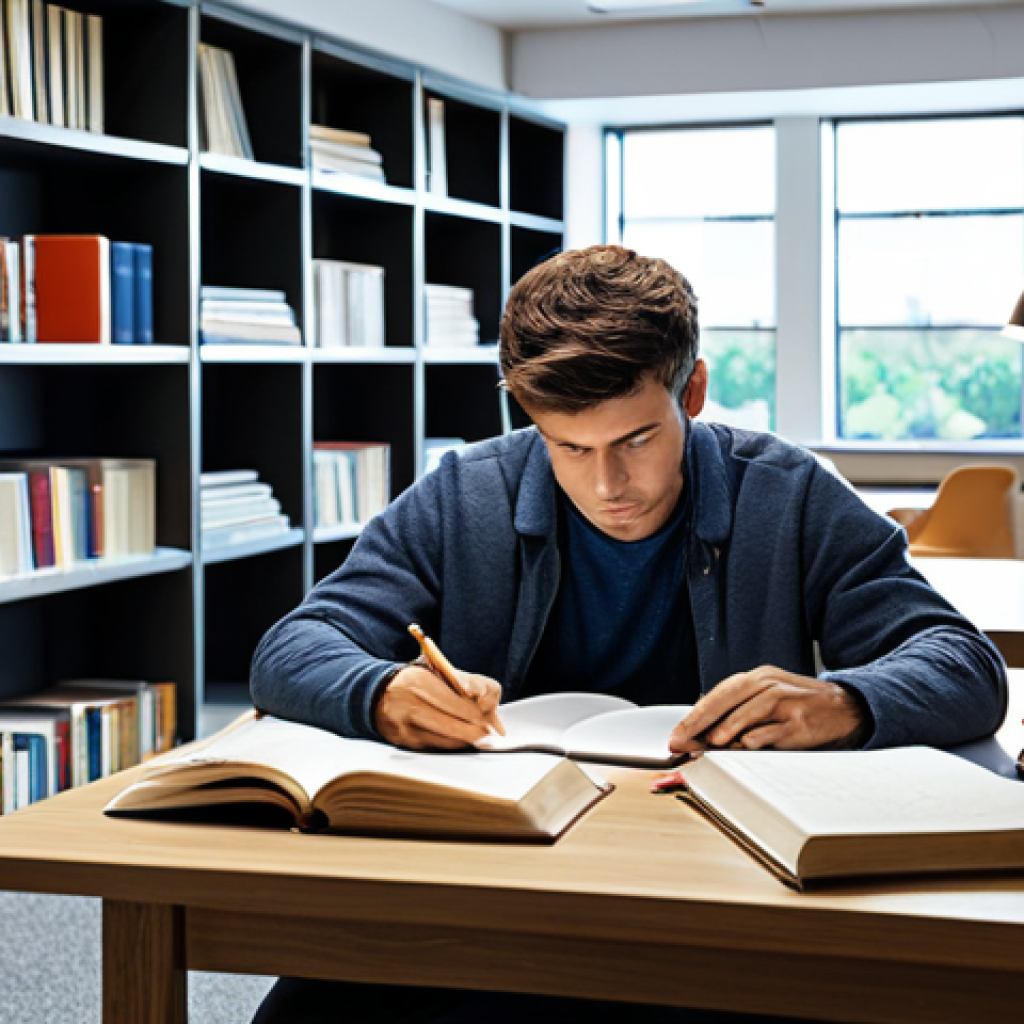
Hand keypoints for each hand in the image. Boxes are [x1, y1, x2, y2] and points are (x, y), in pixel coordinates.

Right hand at [374, 663, 502, 750]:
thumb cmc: (414, 681)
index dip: (477, 716)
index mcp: (421, 682)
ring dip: (464, 741)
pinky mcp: (403, 739)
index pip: (457, 704)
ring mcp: (406, 724)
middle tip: (489, 737)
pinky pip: (432, 746)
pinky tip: (458, 742)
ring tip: (478, 740)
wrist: (376, 694)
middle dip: (474, 733)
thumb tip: (486, 698)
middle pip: (452, 725)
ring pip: (443, 739)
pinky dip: (448, 745)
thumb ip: (462, 680)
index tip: (489, 722)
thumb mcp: (435, 670)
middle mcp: (412, 704)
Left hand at [669, 666, 867, 754]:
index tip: (677, 735)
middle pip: (726, 701)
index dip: (694, 716)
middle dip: (699, 725)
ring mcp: (786, 703)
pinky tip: (743, 749)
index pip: (718, 694)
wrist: (847, 708)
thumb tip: (702, 735)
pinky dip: (753, 743)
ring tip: (710, 745)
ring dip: (725, 732)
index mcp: (759, 677)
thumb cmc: (801, 706)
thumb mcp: (769, 698)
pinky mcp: (800, 723)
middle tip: (682, 744)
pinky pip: (770, 734)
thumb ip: (739, 711)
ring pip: (746, 715)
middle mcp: (770, 685)